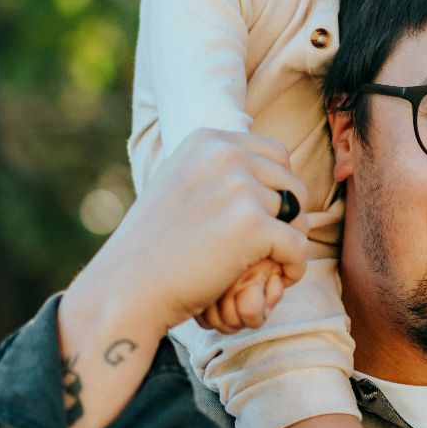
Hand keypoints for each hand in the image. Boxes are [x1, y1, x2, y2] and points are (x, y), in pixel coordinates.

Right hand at [61, 129, 306, 374]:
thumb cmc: (153, 246)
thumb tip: (269, 167)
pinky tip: (276, 280)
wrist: (128, 286)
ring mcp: (240, 188)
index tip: (264, 218)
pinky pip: (299, 245)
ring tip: (265, 265)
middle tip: (270, 247)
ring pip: (297, 215)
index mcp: (208, 140)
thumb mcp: (180, 185)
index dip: (278, 189)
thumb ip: (219, 171)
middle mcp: (226, 155)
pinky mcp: (252, 225)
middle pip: (291, 182)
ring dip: (287, 243)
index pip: (276, 154)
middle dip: (288, 216)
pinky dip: (293, 268)